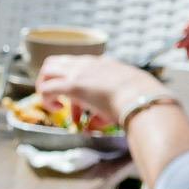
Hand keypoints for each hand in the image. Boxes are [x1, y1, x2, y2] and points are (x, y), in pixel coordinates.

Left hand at [38, 52, 173, 132]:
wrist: (144, 97)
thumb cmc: (139, 100)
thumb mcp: (124, 98)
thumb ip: (108, 109)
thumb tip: (93, 125)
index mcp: (102, 64)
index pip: (79, 68)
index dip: (74, 85)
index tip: (81, 106)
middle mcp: (88, 64)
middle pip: (57, 62)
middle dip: (51, 79)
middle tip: (56, 98)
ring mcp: (79, 73)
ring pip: (48, 69)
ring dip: (45, 86)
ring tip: (54, 103)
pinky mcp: (72, 85)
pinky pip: (46, 88)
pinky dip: (46, 99)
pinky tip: (57, 109)